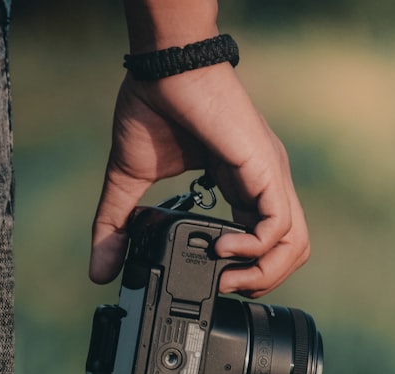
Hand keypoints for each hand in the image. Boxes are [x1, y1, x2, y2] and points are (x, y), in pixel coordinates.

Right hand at [89, 61, 309, 297]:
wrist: (164, 67)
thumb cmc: (154, 106)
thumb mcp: (130, 180)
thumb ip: (116, 224)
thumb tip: (98, 270)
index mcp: (243, 184)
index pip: (268, 240)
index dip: (249, 270)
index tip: (215, 280)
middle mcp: (264, 183)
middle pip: (292, 249)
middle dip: (262, 280)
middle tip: (224, 286)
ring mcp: (269, 176)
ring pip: (295, 243)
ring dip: (263, 272)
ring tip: (226, 275)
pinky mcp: (264, 168)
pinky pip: (280, 223)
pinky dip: (255, 247)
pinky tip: (223, 248)